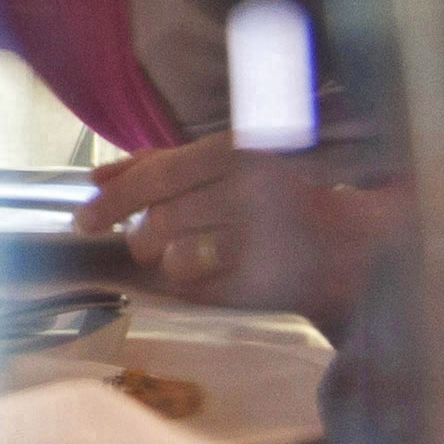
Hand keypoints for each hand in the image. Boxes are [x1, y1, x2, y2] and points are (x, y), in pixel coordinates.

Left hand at [87, 126, 443, 327]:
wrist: (360, 243)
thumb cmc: (284, 194)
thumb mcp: (230, 161)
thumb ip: (162, 162)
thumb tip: (96, 176)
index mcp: (241, 150)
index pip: (157, 177)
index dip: (113, 200)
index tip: (83, 219)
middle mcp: (252, 191)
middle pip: (159, 223)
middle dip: (142, 236)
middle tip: (147, 241)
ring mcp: (264, 240)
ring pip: (177, 261)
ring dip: (171, 262)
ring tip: (196, 254)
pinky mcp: (272, 283)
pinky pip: (203, 292)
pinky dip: (197, 287)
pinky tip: (219, 274)